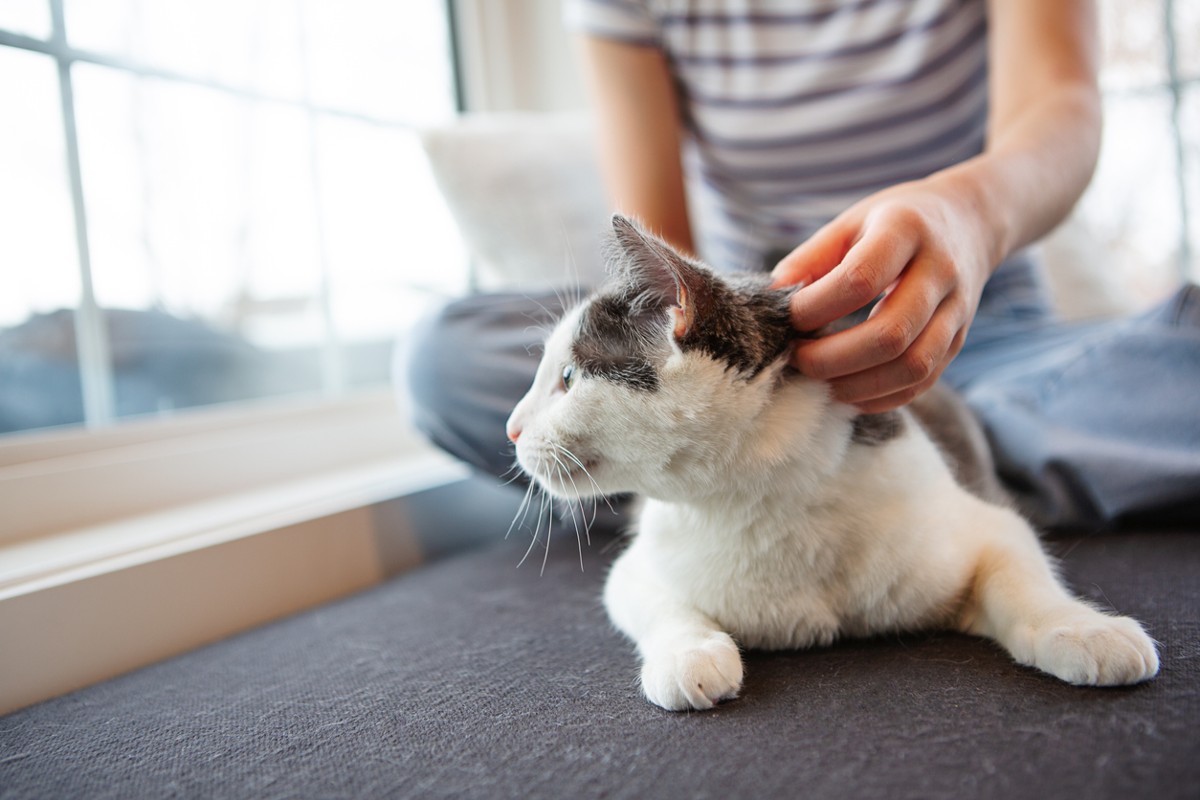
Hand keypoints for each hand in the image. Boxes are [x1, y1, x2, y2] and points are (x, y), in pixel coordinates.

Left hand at [770, 176, 997, 412]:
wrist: (971, 221)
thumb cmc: (894, 222)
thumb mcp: (851, 223)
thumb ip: (810, 259)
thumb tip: (772, 299)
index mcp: (906, 230)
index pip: (861, 279)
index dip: (818, 307)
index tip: (790, 318)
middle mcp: (940, 271)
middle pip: (891, 333)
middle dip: (833, 358)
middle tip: (797, 359)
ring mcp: (957, 311)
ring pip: (913, 366)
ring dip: (857, 386)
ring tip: (819, 382)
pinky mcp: (959, 341)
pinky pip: (923, 382)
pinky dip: (881, 397)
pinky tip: (848, 391)